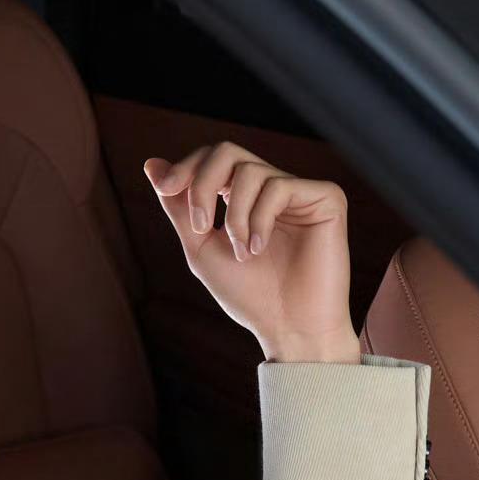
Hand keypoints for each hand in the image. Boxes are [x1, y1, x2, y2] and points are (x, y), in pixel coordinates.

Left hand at [143, 143, 360, 362]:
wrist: (289, 329)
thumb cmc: (250, 296)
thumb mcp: (201, 248)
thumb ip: (179, 207)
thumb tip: (152, 164)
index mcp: (244, 198)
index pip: (212, 160)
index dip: (186, 168)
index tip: (165, 190)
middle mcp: (271, 189)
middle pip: (227, 151)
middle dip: (202, 185)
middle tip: (200, 226)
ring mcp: (300, 192)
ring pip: (250, 171)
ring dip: (234, 217)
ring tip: (243, 254)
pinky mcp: (326, 199)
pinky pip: (279, 187)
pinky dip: (260, 219)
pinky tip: (260, 249)